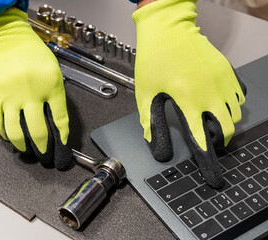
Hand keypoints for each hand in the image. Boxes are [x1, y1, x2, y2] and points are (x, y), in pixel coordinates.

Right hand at [0, 8, 71, 169]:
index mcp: (51, 85)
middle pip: (40, 132)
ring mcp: (12, 98)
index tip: (63, 146)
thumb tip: (55, 118)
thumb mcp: (52, 68)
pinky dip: (7, 136)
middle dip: (45, 150)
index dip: (62, 138)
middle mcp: (32, 94)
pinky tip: (12, 139)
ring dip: (25, 148)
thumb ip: (55, 92)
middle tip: (47, 157)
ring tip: (29, 153)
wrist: (1, 37)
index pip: (60, 120)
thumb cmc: (29, 50)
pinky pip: (2, 124)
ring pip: (18, 134)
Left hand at [133, 0, 245, 187]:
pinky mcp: (227, 71)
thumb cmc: (155, 58)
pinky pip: (238, 96)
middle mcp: (209, 93)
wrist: (168, 29)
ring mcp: (221, 81)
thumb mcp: (146, 92)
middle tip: (209, 140)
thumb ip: (150, 120)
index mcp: (187, 100)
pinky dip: (231, 105)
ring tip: (210, 120)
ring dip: (224, 122)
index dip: (207, 160)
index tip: (213, 175)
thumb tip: (154, 144)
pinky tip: (216, 102)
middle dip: (218, 141)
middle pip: (225, 129)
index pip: (202, 139)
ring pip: (234, 114)